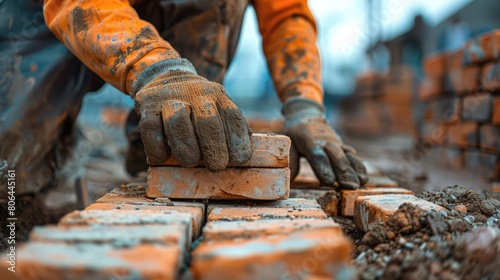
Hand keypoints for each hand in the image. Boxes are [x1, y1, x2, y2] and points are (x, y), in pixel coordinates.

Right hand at [132, 59, 251, 170]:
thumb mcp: (218, 109)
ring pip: (178, 122)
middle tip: (216, 166)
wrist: (165, 77)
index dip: (238, 141)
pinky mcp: (146, 105)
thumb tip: (244, 158)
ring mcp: (169, 98)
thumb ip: (231, 129)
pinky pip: (150, 129)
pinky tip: (164, 158)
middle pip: (207, 121)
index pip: (232, 117)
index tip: (239, 160)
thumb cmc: (198, 107)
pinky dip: (158, 149)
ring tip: (191, 162)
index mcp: (217, 95)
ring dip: (186, 148)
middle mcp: (195, 92)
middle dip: (214, 149)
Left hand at [283, 98, 367, 188]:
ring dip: (355, 171)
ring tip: (361, 184)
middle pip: (337, 158)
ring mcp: (337, 144)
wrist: (307, 117)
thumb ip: (291, 162)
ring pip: (348, 158)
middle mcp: (326, 143)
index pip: (318, 156)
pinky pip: (353, 156)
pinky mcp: (343, 146)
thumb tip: (289, 180)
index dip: (324, 169)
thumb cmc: (295, 134)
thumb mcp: (288, 145)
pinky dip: (359, 167)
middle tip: (350, 187)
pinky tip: (364, 178)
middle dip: (344, 173)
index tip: (330, 182)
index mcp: (310, 142)